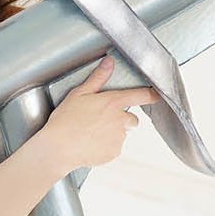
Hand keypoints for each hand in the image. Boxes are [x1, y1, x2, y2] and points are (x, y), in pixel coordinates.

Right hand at [41, 55, 159, 174]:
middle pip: (132, 119)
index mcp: (113, 102)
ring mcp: (118, 138)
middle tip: (102, 119)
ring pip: (122, 134)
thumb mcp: (79, 93)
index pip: (141, 96)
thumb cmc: (66, 120)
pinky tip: (91, 142)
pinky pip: (115, 147)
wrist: (59, 148)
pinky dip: (106, 146)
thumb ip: (98, 78)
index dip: (151, 95)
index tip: (155, 95)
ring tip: (92, 132)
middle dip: (122, 119)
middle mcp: (120, 120)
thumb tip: (109, 62)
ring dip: (113, 132)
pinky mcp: (114, 152)